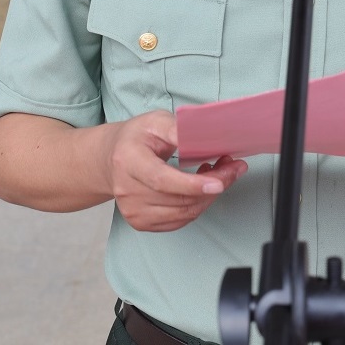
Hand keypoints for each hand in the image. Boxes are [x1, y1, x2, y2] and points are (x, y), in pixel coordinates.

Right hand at [101, 111, 247, 231]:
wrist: (111, 159)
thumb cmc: (136, 138)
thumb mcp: (155, 121)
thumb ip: (177, 129)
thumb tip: (201, 136)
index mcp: (128, 161)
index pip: (162, 180)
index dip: (192, 185)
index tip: (219, 182)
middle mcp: (127, 191)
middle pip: (178, 198)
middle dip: (214, 185)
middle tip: (233, 168)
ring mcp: (133, 211)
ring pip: (184, 213)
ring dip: (209, 196)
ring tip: (220, 174)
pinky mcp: (141, 222)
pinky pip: (180, 220)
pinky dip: (198, 205)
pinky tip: (202, 188)